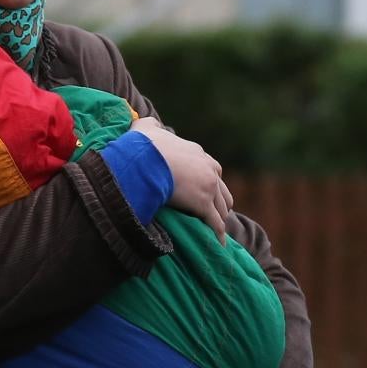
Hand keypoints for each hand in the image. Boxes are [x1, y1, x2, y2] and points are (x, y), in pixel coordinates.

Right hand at [129, 116, 232, 241]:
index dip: (208, 180)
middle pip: (222, 189)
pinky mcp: (204, 204)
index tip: (204, 189)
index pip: (211, 168)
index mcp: (197, 153)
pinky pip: (215, 223)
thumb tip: (149, 124)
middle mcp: (208, 169)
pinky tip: (219, 243)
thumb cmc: (144, 146)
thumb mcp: (146, 128)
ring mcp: (208, 187)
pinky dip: (218, 233)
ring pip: (222, 207)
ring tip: (217, 228)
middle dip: (219, 200)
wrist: (146, 160)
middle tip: (214, 210)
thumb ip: (150, 125)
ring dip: (220, 217)